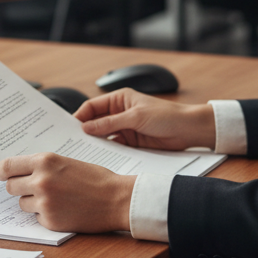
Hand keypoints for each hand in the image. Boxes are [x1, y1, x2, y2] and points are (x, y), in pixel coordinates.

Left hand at [0, 153, 133, 232]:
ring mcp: (44, 202)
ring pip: (22, 203)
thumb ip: (42, 166)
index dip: (1, 172)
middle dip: (19, 188)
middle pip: (10, 186)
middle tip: (32, 188)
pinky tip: (63, 209)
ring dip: (33, 202)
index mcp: (44, 161)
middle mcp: (40, 180)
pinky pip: (36, 218)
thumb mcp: (66, 162)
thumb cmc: (95, 178)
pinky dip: (45, 215)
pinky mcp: (50, 221)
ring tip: (55, 198)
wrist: (117, 199)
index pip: (7, 166)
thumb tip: (19, 170)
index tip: (1, 174)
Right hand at [74, 90, 214, 149]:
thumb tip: (87, 127)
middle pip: (96, 122)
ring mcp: (124, 128)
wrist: (188, 130)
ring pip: (103, 136)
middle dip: (85, 131)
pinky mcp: (131, 143)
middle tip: (72, 141)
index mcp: (119, 99)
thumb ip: (110, 123)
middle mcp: (119, 113)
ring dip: (95, 143)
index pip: (92, 107)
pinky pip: (114, 147)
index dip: (80, 116)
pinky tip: (100, 158)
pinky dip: (107, 152)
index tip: (69, 127)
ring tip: (83, 152)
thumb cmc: (166, 115)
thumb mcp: (135, 117)